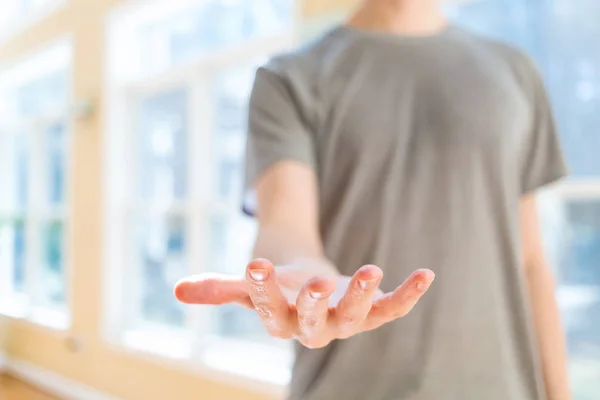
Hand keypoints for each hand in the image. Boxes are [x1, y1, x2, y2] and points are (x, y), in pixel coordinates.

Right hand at [174, 259, 434, 348]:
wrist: (311, 291)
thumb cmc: (279, 288)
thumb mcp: (249, 287)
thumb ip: (217, 289)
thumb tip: (177, 290)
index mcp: (280, 320)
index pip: (268, 308)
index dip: (261, 289)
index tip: (255, 263)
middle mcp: (314, 327)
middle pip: (312, 320)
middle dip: (313, 302)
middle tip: (315, 281)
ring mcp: (347, 321)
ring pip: (357, 316)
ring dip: (363, 295)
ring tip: (369, 268)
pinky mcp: (373, 310)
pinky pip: (393, 307)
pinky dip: (409, 294)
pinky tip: (426, 273)